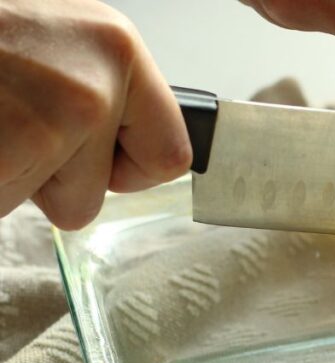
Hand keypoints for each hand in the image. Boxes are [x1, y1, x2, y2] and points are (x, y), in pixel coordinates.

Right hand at [0, 0, 191, 229]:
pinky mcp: (6, 153)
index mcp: (115, 49)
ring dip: (5, 180)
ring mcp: (47, 122)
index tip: (95, 158)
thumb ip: (92, 85)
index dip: (127, 171)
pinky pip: (1, 205)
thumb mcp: (50, 35)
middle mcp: (93, 86)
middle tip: (7, 125)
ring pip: (40, 207)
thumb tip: (129, 147)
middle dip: (47, 181)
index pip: (170, 157)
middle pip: (95, 196)